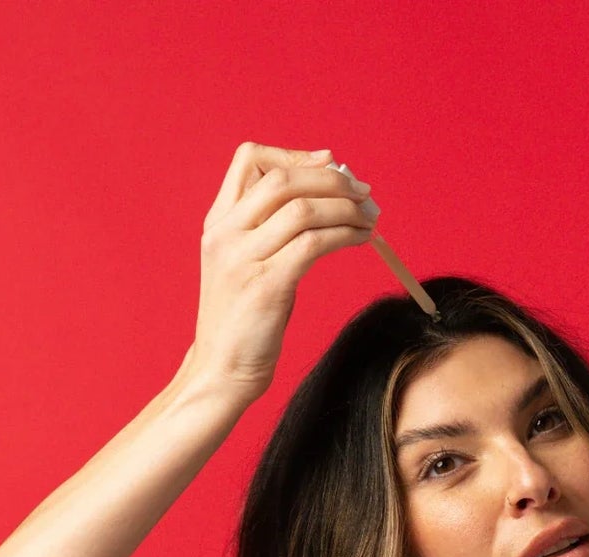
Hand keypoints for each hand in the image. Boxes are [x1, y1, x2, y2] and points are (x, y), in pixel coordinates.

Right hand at [181, 141, 376, 404]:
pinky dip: (345, 234)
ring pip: (303, 208)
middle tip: (363, 191)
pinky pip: (314, 243)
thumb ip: (268, 230)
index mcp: (219, 222)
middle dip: (332, 180)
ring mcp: (243, 258)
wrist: (221, 370)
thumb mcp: (245, 265)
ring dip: (345, 208)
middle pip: (284, 179)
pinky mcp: (266, 285)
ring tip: (369, 217)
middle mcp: (226, 233)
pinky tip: (362, 239)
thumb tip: (320, 198)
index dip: (294, 154)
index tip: (329, 162)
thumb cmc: (243, 321)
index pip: (250, 159)